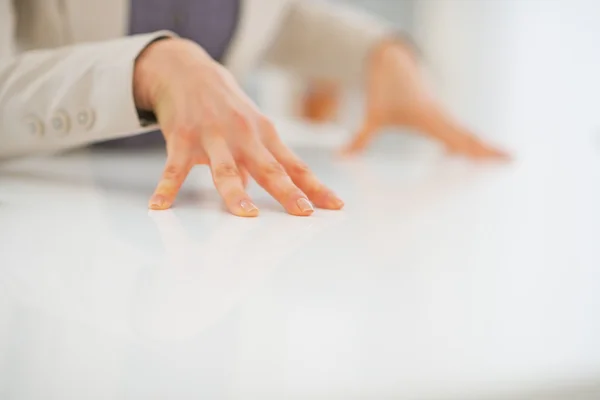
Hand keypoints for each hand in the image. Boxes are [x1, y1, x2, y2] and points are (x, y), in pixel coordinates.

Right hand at [134, 38, 343, 216]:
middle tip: (303, 212)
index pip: (295, 166)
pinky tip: (159, 205)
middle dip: (288, 192)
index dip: (315, 187)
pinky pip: (174, 168)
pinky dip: (167, 187)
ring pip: (226, 169)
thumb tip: (268, 192)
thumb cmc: (227, 106)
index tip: (335, 206)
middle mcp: (244, 136)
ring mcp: (213, 137)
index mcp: (265, 136)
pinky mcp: (182, 138)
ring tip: (246, 215)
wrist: (187, 70)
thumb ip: (261, 162)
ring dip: (236, 193)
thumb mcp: (250, 128)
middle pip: (269, 169)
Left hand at [344, 40, 507, 157]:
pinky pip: (455, 127)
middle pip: (468, 136)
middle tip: (510, 160)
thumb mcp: (373, 116)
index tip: (498, 157)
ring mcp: (440, 113)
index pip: (459, 139)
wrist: (390, 60)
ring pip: (464, 131)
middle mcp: (440, 116)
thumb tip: (343, 156)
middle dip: (487, 149)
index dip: (478, 150)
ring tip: (499, 158)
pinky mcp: (436, 111)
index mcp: (430, 119)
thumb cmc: (383, 89)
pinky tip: (468, 149)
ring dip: (479, 144)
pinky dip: (465, 138)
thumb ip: (360, 139)